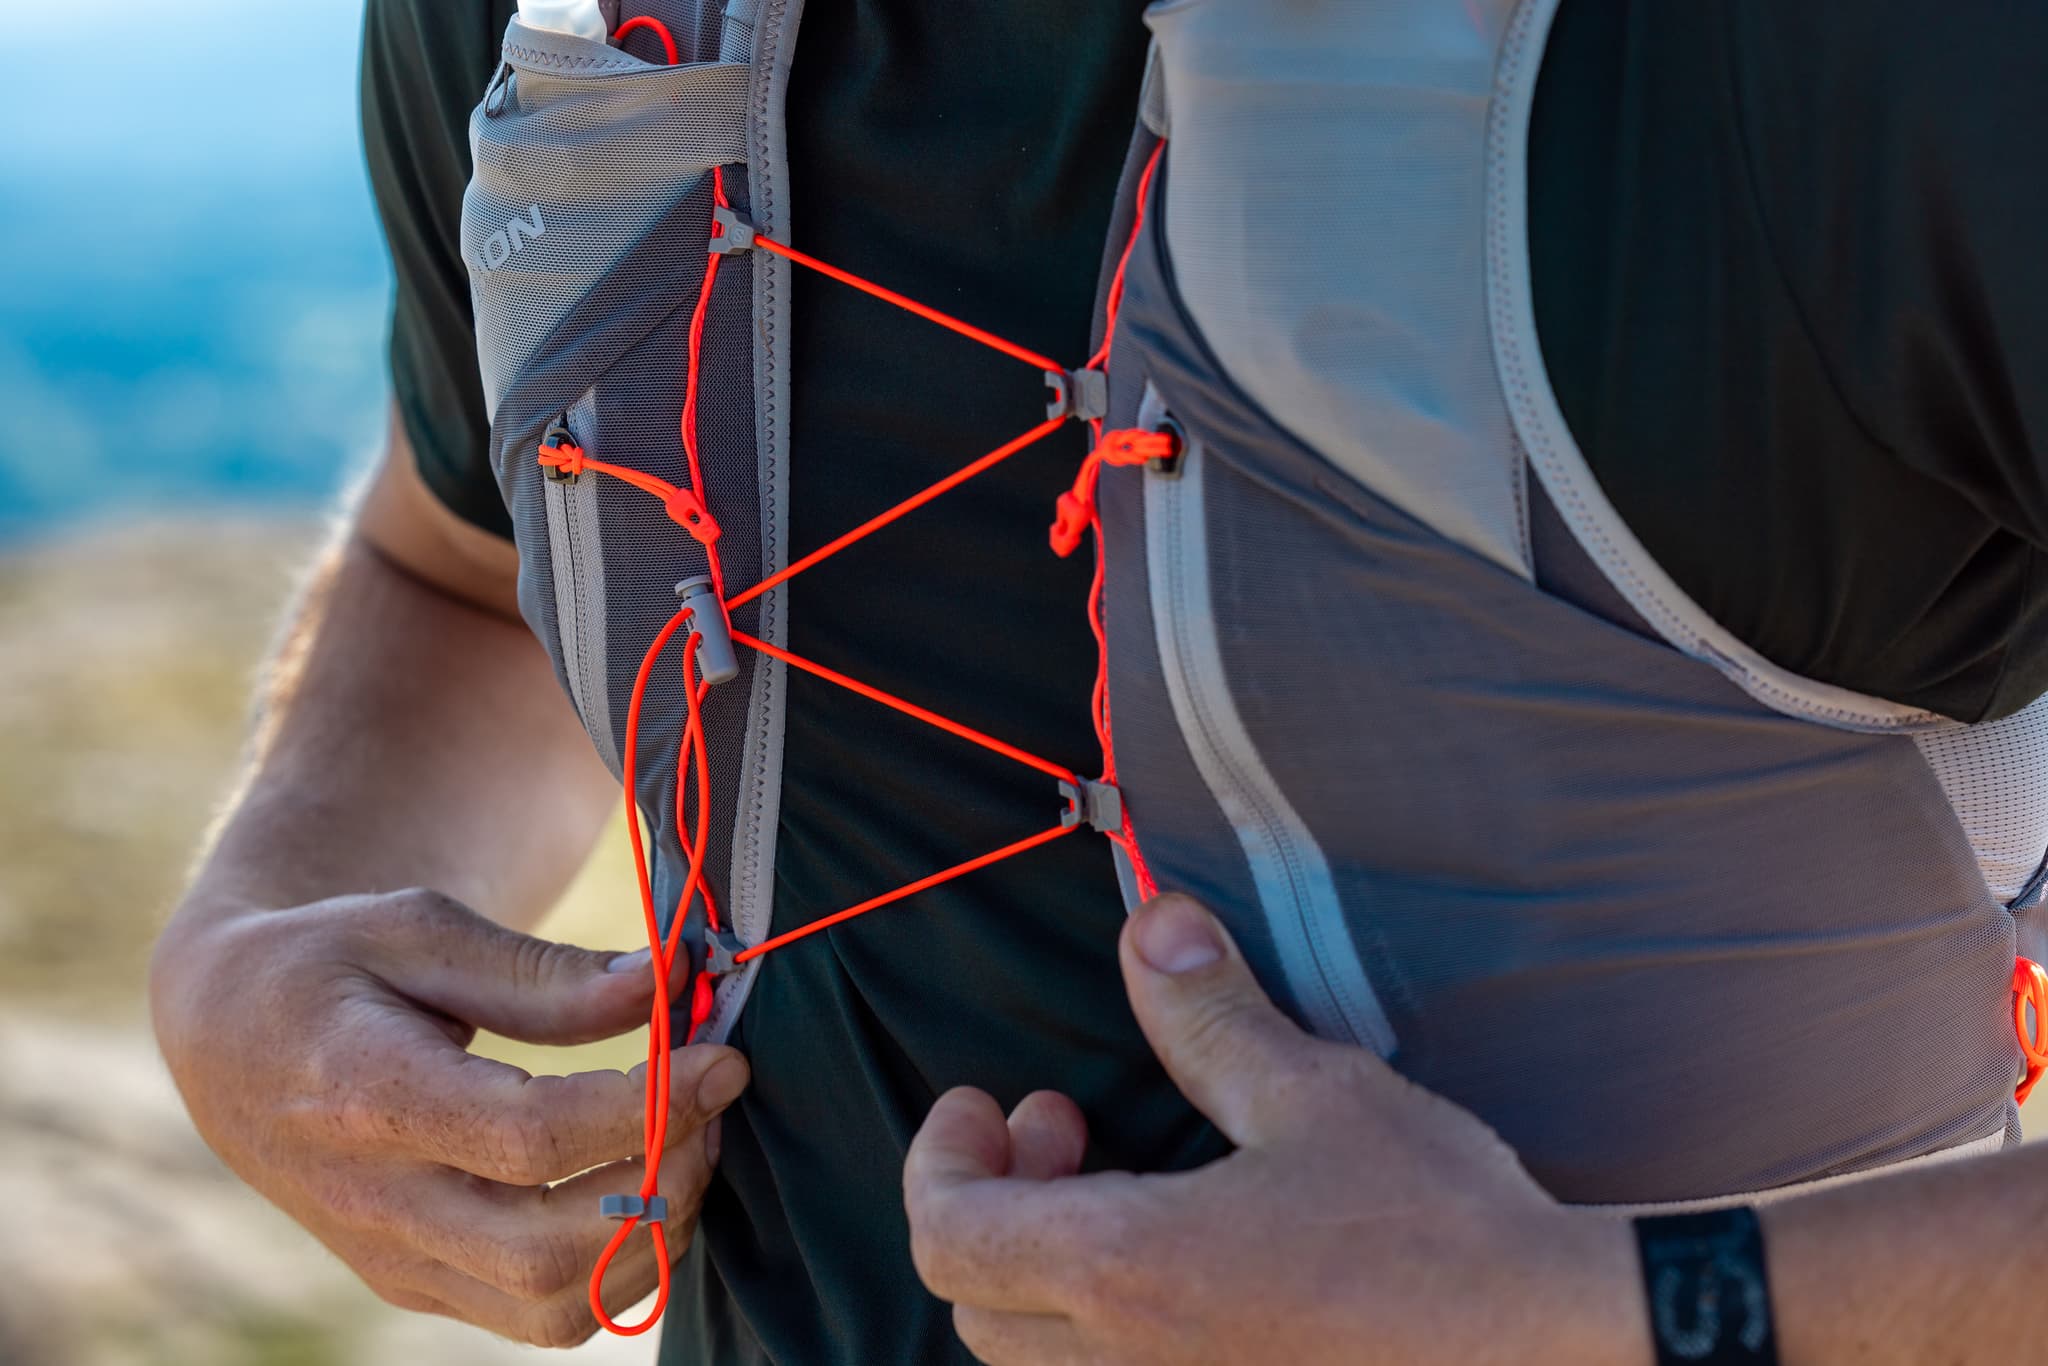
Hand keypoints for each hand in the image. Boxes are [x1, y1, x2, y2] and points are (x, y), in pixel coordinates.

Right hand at [150, 887, 747, 1346]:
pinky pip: (538, 1317)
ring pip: (551, 1307)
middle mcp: (374, 1202)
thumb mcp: (422, 928)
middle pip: (544, 1252)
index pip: (526, 1139)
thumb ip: (545, 972)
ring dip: (654, 1234)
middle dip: (661, 1184)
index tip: (724, 1059)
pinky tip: (650, 1184)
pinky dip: (619, 1269)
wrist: (231, 1038)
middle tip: (715, 1103)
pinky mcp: (416, 1284)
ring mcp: (393, 1259)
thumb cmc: (333, 962)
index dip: (645, 1109)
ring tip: (692, 1139)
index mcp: (364, 1095)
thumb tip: (669, 981)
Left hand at [904, 894, 1647, 1365]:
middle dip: (993, 1200)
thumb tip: (1149, 926)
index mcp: (1127, 1272)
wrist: (1551, 1348)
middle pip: (974, 1299)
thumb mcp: (1314, 1095)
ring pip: (1035, 1358)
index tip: (986, 1102)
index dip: (940, 1158)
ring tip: (1124, 1192)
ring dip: (1043, 1266)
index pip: (949, 1232)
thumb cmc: (1436, 1227)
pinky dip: (1101, 1326)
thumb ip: (1209, 1015)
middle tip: (1065, 1127)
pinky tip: (1182, 1269)